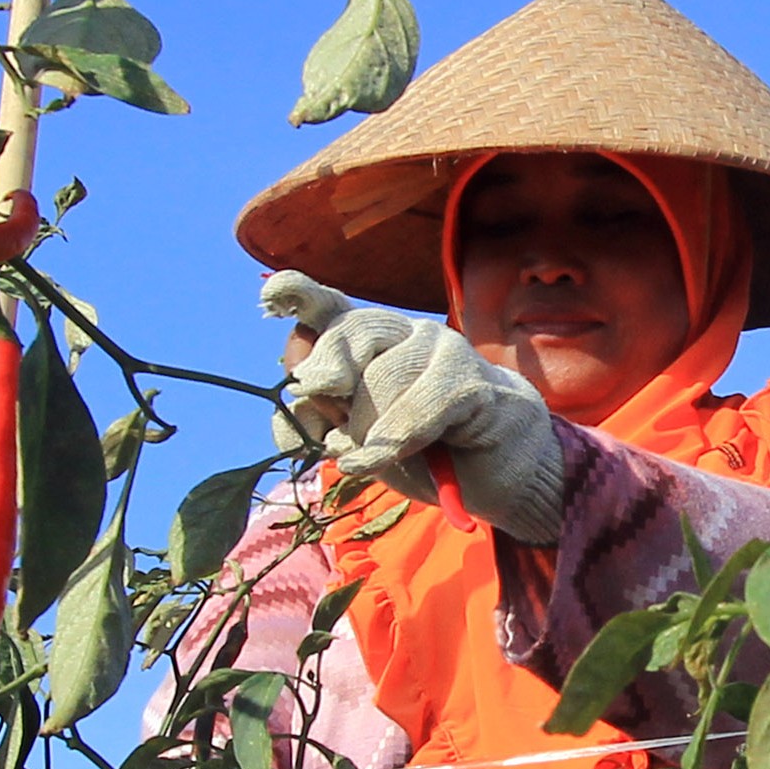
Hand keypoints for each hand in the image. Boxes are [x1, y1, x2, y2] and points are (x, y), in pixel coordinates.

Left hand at [261, 272, 564, 542]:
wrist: (499, 474)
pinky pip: (414, 412)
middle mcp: (407, 333)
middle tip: (332, 418)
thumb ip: (324, 418)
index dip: (300, 294)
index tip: (271, 300)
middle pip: (349, 334)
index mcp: (374, 342)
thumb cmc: (425, 451)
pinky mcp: (471, 381)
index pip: (332, 307)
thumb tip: (299, 400)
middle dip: (331, 379)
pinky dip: (390, 444)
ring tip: (380, 456)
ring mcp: (442, 349)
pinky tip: (379, 461)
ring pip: (379, 381)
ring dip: (367, 432)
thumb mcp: (359, 441)